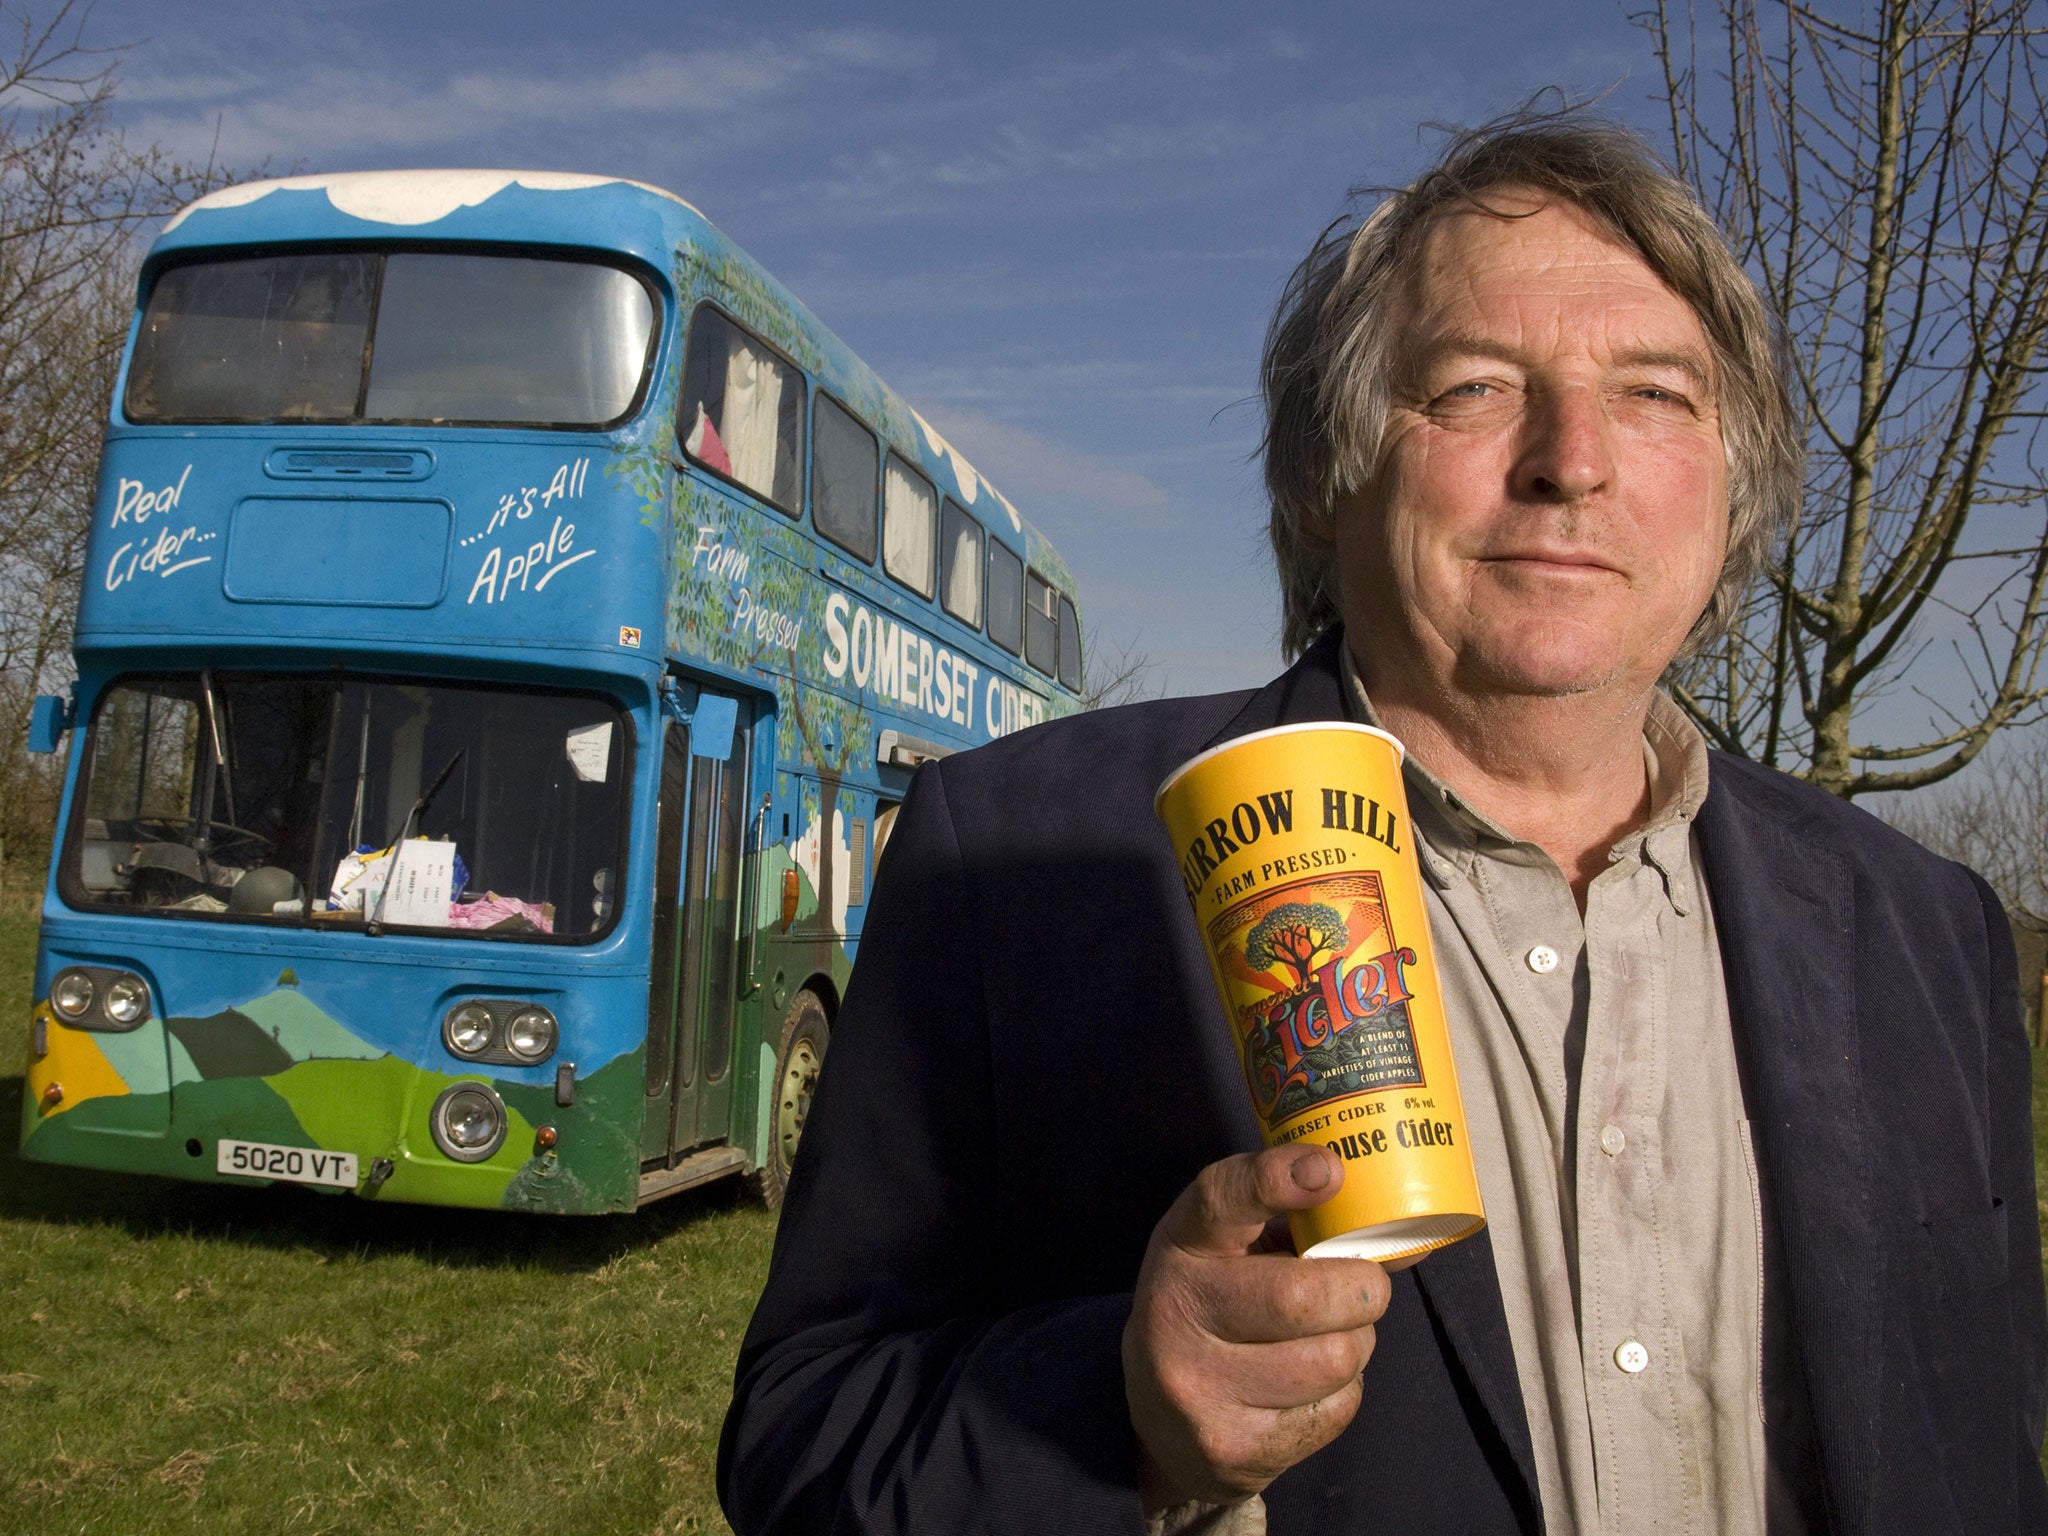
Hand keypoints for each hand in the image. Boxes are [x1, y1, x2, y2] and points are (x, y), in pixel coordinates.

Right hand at [1120, 1144, 1390, 1513]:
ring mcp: (1198, 1387)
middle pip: (1304, 1295)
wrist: (1163, 1424)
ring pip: (1335, 1357)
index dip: (1274, 1180)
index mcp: (1180, 1247)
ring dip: (1355, 1344)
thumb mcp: (1227, 1252)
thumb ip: (1294, 1223)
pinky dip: (1342, 1393)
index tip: (1328, 1170)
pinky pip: (1335, 1410)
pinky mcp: (1232, 1447)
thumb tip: (1400, 1241)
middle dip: (1359, 1289)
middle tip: (1361, 1289)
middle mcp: (1176, 1313)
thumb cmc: (1216, 1311)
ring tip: (1326, 1339)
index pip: (1220, 1200)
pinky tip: (1306, 1386)